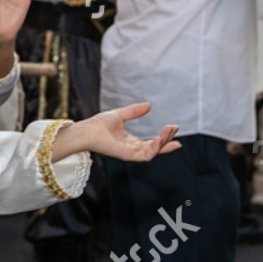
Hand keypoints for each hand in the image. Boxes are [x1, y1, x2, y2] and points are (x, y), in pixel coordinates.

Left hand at [51, 102, 179, 162]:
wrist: (87, 130)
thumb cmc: (98, 125)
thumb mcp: (120, 115)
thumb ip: (134, 111)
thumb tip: (149, 105)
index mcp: (131, 142)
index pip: (152, 143)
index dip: (164, 137)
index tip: (174, 128)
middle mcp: (132, 150)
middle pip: (155, 148)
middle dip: (167, 140)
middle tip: (175, 128)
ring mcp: (130, 154)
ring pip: (153, 152)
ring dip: (163, 142)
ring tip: (169, 130)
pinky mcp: (127, 156)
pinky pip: (146, 155)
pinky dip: (155, 147)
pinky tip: (159, 138)